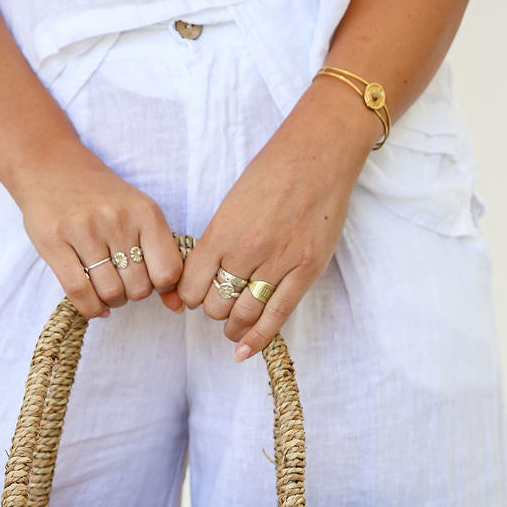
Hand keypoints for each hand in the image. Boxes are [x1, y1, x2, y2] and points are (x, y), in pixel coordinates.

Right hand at [12, 140, 184, 320]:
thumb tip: (177, 306)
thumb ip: (160, 255)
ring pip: (110, 293)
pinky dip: (90, 308)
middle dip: (132, 294)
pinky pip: (79, 293)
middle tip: (122, 282)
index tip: (149, 280)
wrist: (50, 165)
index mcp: (145, 212)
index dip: (161, 287)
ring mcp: (83, 230)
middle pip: (138, 288)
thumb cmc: (100, 197)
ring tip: (106, 288)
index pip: (168, 272)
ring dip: (111, 301)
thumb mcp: (137, 214)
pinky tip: (93, 304)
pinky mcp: (53, 241)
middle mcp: (117, 219)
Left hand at [178, 84, 378, 358]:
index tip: (194, 295)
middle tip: (219, 303)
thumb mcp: (231, 205)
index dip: (188, 296)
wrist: (318, 155)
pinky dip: (256, 340)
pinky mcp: (306, 271)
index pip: (191, 285)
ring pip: (242, 315)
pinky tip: (244, 351)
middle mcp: (247, 250)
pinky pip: (276, 317)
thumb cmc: (271, 174)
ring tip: (232, 327)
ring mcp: (278, 262)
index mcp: (222, 232)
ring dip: (233, 326)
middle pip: (215, 304)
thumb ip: (214, 243)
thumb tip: (194, 281)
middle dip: (213, 309)